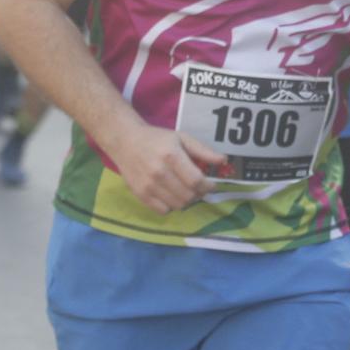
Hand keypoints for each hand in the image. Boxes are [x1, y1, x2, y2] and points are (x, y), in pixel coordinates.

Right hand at [105, 114, 226, 214]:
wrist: (125, 141)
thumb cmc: (157, 139)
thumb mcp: (181, 138)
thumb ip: (203, 150)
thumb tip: (224, 160)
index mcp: (171, 156)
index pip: (196, 181)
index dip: (208, 186)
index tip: (212, 184)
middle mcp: (159, 173)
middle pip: (189, 196)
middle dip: (199, 194)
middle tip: (199, 188)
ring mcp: (148, 186)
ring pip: (178, 205)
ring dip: (187, 201)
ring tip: (186, 190)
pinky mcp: (140, 195)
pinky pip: (163, 211)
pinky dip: (171, 206)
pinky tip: (171, 194)